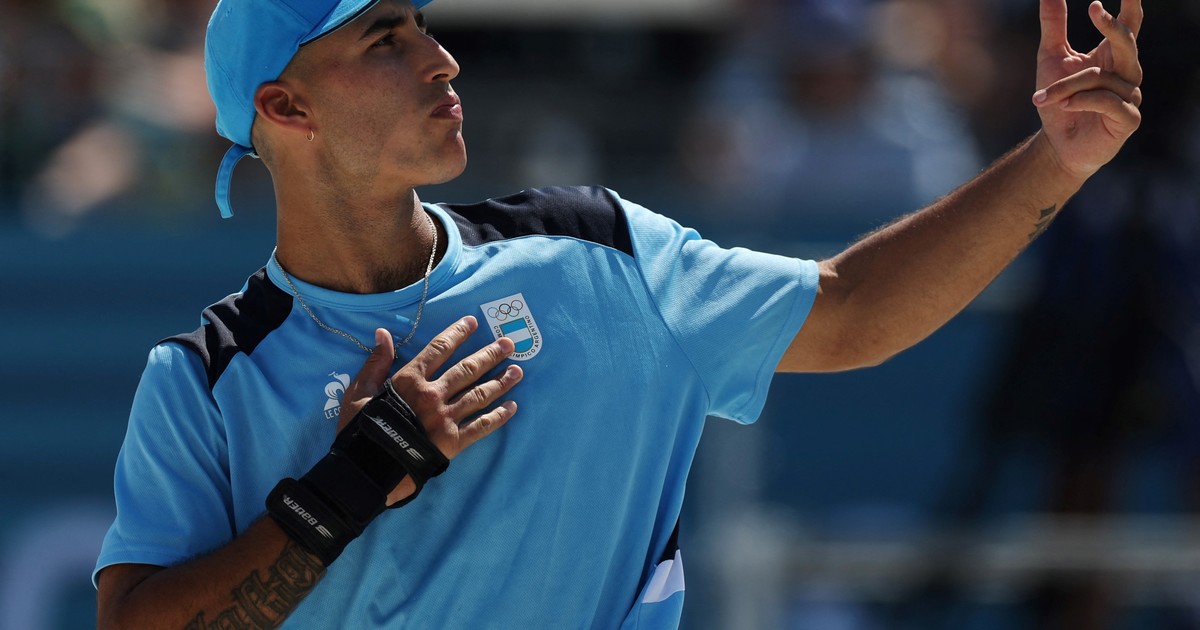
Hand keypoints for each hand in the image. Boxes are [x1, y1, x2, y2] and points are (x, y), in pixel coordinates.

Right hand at [337, 316, 522, 504]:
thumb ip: (375, 362)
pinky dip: (499, 417)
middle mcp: (432, 395)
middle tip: (509, 344)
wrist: (366, 471)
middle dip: (490, 355)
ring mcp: (445, 418)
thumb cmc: (359, 431)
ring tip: (518, 371)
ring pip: (479, 395)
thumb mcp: (359, 392)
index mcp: (409, 380)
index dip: (457, 334)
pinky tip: (512, 407)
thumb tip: (383, 333)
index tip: (474, 323)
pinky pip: (482, 426)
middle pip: (467, 369)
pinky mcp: (453, 442)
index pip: (438, 349)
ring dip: (501, 382)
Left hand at [1033, 0, 1142, 178]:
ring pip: (1100, 77)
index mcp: (1114, 56)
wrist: (1056, 144)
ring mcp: (1131, 96)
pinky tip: (1064, 106)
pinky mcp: (1129, 119)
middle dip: (1111, 25)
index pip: (1128, 26)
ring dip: (1066, 86)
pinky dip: (1081, 101)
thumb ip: (1054, 26)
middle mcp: (1128, 73)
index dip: (1130, 7)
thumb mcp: (1050, 58)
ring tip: (1043, 98)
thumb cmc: (1058, 100)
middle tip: (1094, 8)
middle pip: (1126, 42)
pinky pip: (1107, 101)